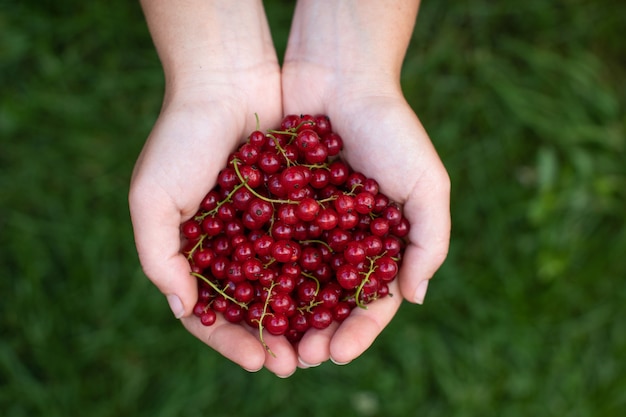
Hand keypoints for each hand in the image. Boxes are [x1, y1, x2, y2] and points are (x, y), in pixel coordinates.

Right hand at [128, 67, 307, 375]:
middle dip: (276, 337)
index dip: (233, 340)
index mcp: (197, 254)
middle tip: (297, 363)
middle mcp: (234, 247)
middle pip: (256, 306)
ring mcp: (267, 228)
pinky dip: (325, 273)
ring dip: (304, 317)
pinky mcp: (299, 207)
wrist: (226, 80)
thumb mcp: (152, 198)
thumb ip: (159, 257)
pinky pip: (314, 247)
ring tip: (324, 343)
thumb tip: (184, 308)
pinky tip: (342, 296)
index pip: (213, 313)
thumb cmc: (180, 139)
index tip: (259, 360)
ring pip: (289, 284)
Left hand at [281, 66, 450, 366]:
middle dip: (316, 332)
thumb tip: (414, 298)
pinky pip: (265, 246)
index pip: (371, 300)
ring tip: (270, 341)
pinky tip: (244, 297)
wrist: (340, 75)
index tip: (337, 353)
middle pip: (328, 300)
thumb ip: (430, 241)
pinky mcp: (276, 206)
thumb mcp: (427, 183)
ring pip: (294, 282)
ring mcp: (308, 225)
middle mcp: (343, 240)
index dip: (357, 332)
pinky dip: (257, 274)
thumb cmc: (392, 129)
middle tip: (298, 358)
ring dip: (283, 314)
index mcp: (381, 242)